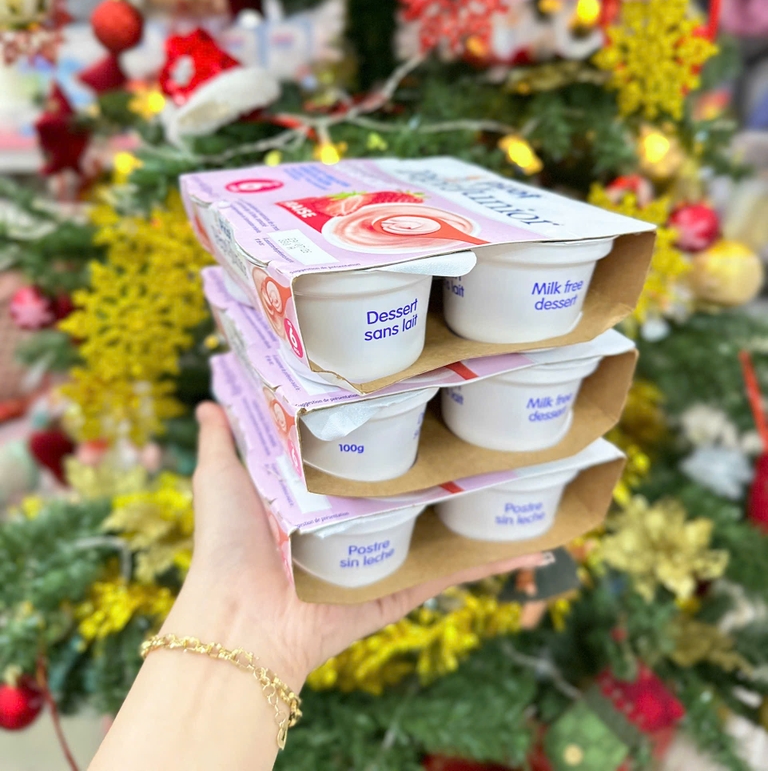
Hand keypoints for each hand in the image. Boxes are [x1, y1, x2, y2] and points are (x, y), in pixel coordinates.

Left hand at [163, 403, 544, 691]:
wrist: (239, 617)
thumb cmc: (227, 546)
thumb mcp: (221, 480)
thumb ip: (221, 442)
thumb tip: (208, 400)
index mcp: (322, 494)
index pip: (365, 454)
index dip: (392, 427)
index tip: (424, 390)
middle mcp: (358, 521)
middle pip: (411, 487)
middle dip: (446, 461)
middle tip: (486, 420)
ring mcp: (384, 555)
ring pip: (442, 525)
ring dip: (482, 507)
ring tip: (527, 473)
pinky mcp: (400, 587)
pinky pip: (452, 571)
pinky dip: (493, 559)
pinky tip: (533, 540)